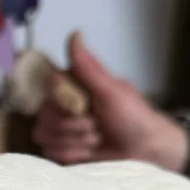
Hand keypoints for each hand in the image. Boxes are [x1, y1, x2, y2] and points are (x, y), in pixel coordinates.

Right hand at [32, 32, 189, 172]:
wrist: (146, 152)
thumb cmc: (134, 117)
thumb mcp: (112, 90)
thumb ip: (88, 66)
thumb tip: (75, 34)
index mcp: (73, 88)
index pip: (47, 87)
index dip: (61, 100)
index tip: (82, 105)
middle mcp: (63, 108)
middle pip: (43, 115)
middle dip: (72, 125)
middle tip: (96, 125)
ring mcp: (61, 132)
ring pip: (44, 135)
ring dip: (75, 141)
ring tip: (96, 140)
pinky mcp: (62, 152)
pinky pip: (50, 153)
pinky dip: (73, 155)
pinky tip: (89, 154)